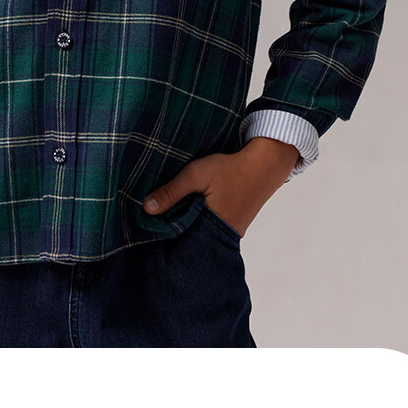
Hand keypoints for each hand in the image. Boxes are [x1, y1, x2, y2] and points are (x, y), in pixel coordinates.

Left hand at [141, 138, 300, 237]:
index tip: (143, 228)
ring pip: (197, 234)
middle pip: (187, 240)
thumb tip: (145, 209)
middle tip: (150, 224)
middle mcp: (220, 237)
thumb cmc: (230, 169)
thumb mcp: (196, 175)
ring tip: (166, 216)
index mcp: (210, 228)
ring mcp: (228, 233)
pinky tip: (187, 210)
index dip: (161, 235)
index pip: (178, 241)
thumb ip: (171, 192)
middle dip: (171, 233)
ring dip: (184, 225)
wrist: (264, 166)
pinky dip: (196, 221)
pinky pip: (208, 229)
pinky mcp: (231, 226)